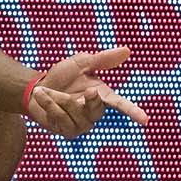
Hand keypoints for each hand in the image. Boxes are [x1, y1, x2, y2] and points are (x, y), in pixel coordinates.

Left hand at [27, 47, 148, 138]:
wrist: (36, 88)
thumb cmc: (62, 76)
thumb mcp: (81, 63)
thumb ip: (102, 59)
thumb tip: (126, 50)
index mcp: (102, 96)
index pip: (120, 105)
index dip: (133, 112)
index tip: (145, 120)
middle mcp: (94, 112)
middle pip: (95, 109)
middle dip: (86, 98)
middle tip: (85, 89)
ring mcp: (81, 124)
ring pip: (74, 113)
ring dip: (59, 98)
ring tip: (49, 90)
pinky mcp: (66, 131)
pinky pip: (60, 118)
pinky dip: (49, 103)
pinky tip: (43, 96)